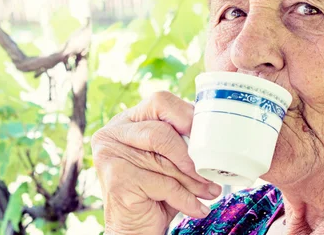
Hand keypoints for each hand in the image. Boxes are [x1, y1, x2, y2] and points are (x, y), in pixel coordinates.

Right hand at [91, 91, 221, 234]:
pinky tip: (197, 207)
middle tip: (210, 171)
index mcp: (127, 120)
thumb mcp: (169, 160)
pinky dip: (185, 198)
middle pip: (161, 132)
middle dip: (190, 155)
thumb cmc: (156, 191)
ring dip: (192, 180)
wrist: (134, 228)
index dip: (186, 115)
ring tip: (210, 190)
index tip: (206, 135)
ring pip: (164, 161)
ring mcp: (110, 156)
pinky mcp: (116, 180)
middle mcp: (112, 133)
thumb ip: (182, 141)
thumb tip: (214, 135)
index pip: (160, 102)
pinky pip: (162, 184)